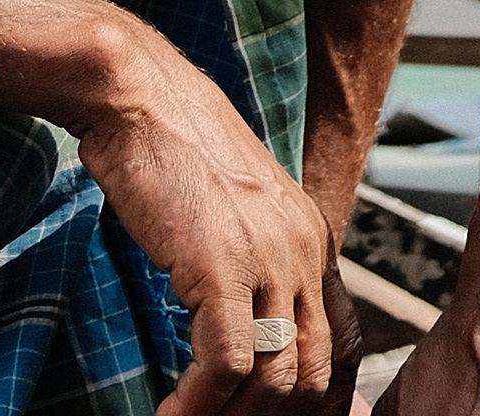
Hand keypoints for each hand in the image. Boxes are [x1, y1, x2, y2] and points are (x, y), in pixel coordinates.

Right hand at [72, 35, 341, 415]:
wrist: (139, 95)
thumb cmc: (169, 145)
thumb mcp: (231, 206)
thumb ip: (250, 256)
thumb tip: (238, 315)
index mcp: (309, 236)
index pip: (339, 343)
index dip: (317, 399)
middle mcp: (303, 249)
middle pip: (315, 370)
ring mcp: (269, 259)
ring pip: (275, 380)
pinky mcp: (223, 268)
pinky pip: (227, 366)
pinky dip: (199, 404)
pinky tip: (171, 414)